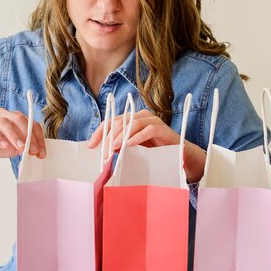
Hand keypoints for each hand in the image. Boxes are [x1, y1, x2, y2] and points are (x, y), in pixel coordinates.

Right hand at [0, 108, 45, 173]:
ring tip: (21, 148)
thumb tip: (29, 150)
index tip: (41, 153)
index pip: (31, 124)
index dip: (38, 138)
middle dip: (29, 136)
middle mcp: (4, 115)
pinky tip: (5, 146)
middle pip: (20, 119)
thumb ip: (20, 148)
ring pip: (5, 123)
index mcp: (14, 118)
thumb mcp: (11, 148)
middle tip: (33, 151)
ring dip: (15, 136)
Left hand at [88, 109, 205, 182]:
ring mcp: (152, 121)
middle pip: (120, 121)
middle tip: (104, 150)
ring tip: (114, 148)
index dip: (99, 132)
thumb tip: (104, 151)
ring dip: (121, 136)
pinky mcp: (162, 128)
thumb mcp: (133, 148)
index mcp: (131, 119)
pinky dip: (138, 137)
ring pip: (132, 124)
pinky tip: (130, 145)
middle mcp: (140, 116)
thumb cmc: (154, 151)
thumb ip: (120, 147)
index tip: (91, 145)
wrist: (178, 154)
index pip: (111, 121)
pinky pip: (148, 130)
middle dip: (109, 136)